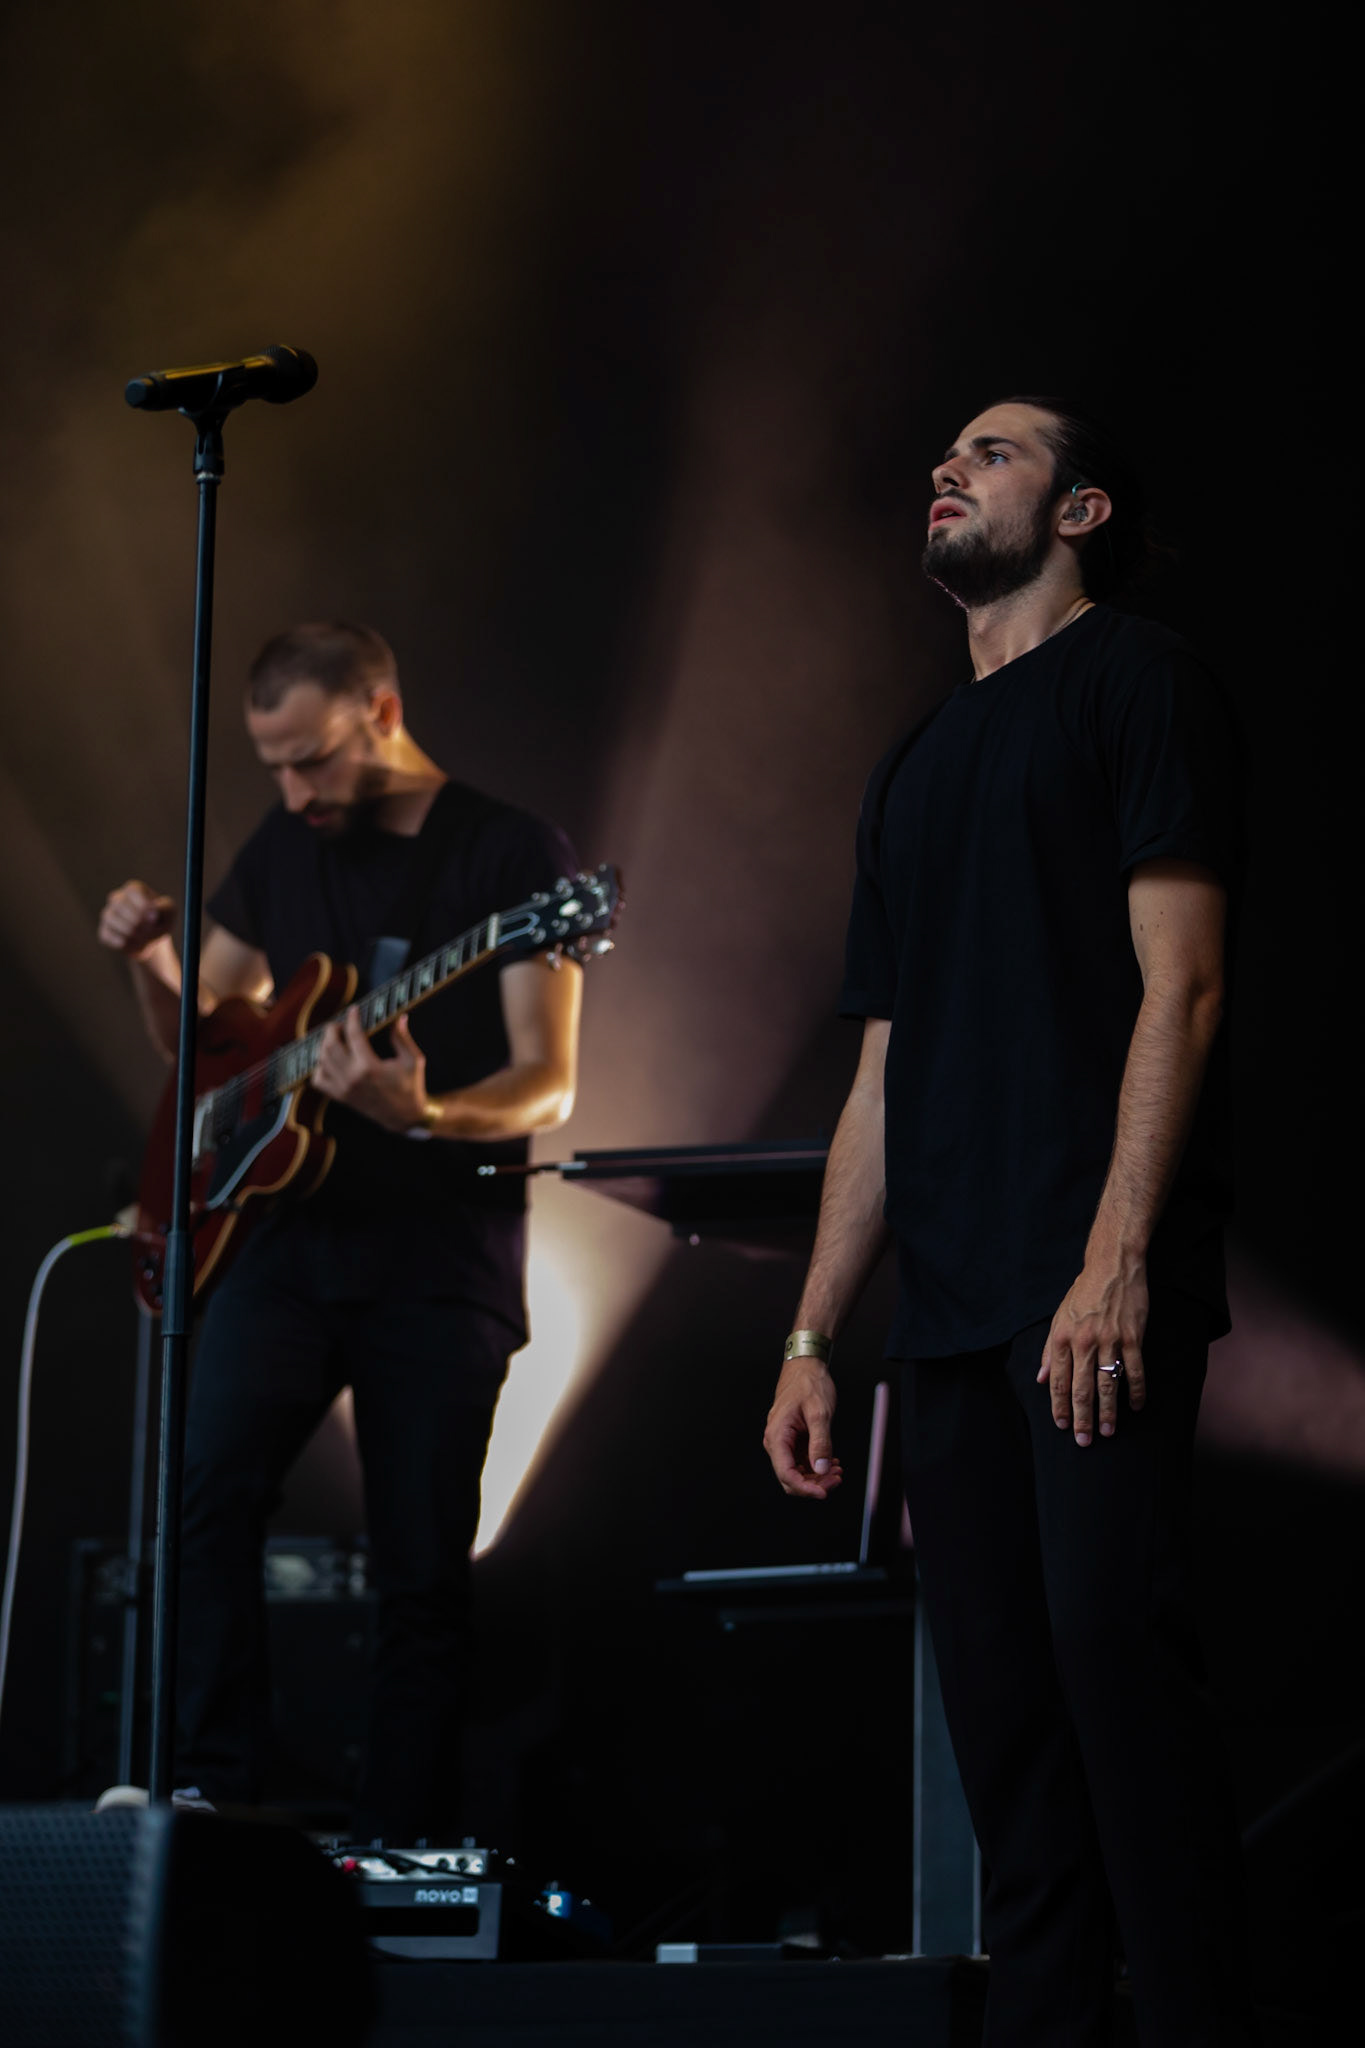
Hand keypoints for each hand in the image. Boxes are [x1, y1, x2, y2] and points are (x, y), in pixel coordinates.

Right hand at [99, 880, 174, 958]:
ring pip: (112, 920)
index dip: (143, 905)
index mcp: (134, 889)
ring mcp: (108, 914)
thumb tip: (152, 912)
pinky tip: (134, 944)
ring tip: (144, 938)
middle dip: (139, 922)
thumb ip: (165, 907)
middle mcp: (117, 898)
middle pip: (120, 905)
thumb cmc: (161, 921)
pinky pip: (108, 936)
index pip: (133, 891)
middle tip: (150, 931)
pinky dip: (124, 943)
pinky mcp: (104, 931)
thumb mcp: (170, 912)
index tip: (154, 917)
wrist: (152, 940)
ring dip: (132, 933)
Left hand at [312, 1009, 432, 1132]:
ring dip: (324, 1045)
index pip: (353, 1035)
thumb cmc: (411, 1086)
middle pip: (330, 1045)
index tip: (354, 1010)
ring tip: (335, 1038)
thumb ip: (402, 1038)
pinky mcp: (340, 1097)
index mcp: (370, 1067)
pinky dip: (319, 1067)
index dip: (352, 1018)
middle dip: (333, 1029)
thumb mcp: (413, 1060)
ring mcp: (343, 1089)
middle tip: (340, 1023)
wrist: (405, 1117)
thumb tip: (399, 1017)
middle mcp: (352, 1078)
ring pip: (321, 1060)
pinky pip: (318, 1080)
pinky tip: (329, 1060)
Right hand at [763, 1359, 843, 1499]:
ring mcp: (785, 1443)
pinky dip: (818, 1467)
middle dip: (814, 1484)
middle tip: (837, 1479)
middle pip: (791, 1478)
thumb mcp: (819, 1412)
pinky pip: (803, 1463)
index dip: (805, 1488)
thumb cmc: (808, 1384)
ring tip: (838, 1470)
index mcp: (777, 1436)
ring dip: (818, 1477)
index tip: (824, 1492)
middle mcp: (777, 1442)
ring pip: (798, 1473)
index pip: (786, 1473)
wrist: (805, 1367)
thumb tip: (822, 1469)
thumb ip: (821, 1442)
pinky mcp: (794, 1442)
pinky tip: (832, 1463)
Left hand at [1037, 1253, 1147, 1444]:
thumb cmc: (1083, 1292)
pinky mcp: (1133, 1337)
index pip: (1058, 1381)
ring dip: (1108, 1412)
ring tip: (1108, 1432)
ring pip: (1107, 1385)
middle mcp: (1083, 1342)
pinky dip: (1137, 1391)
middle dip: (1081, 1418)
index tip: (1061, 1426)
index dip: (1059, 1406)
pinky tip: (1136, 1406)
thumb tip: (1042, 1379)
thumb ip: (1050, 1350)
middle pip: (1081, 1389)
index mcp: (1062, 1338)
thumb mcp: (1059, 1317)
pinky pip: (1135, 1371)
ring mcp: (1110, 1341)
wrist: (1111, 1266)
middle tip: (1083, 1441)